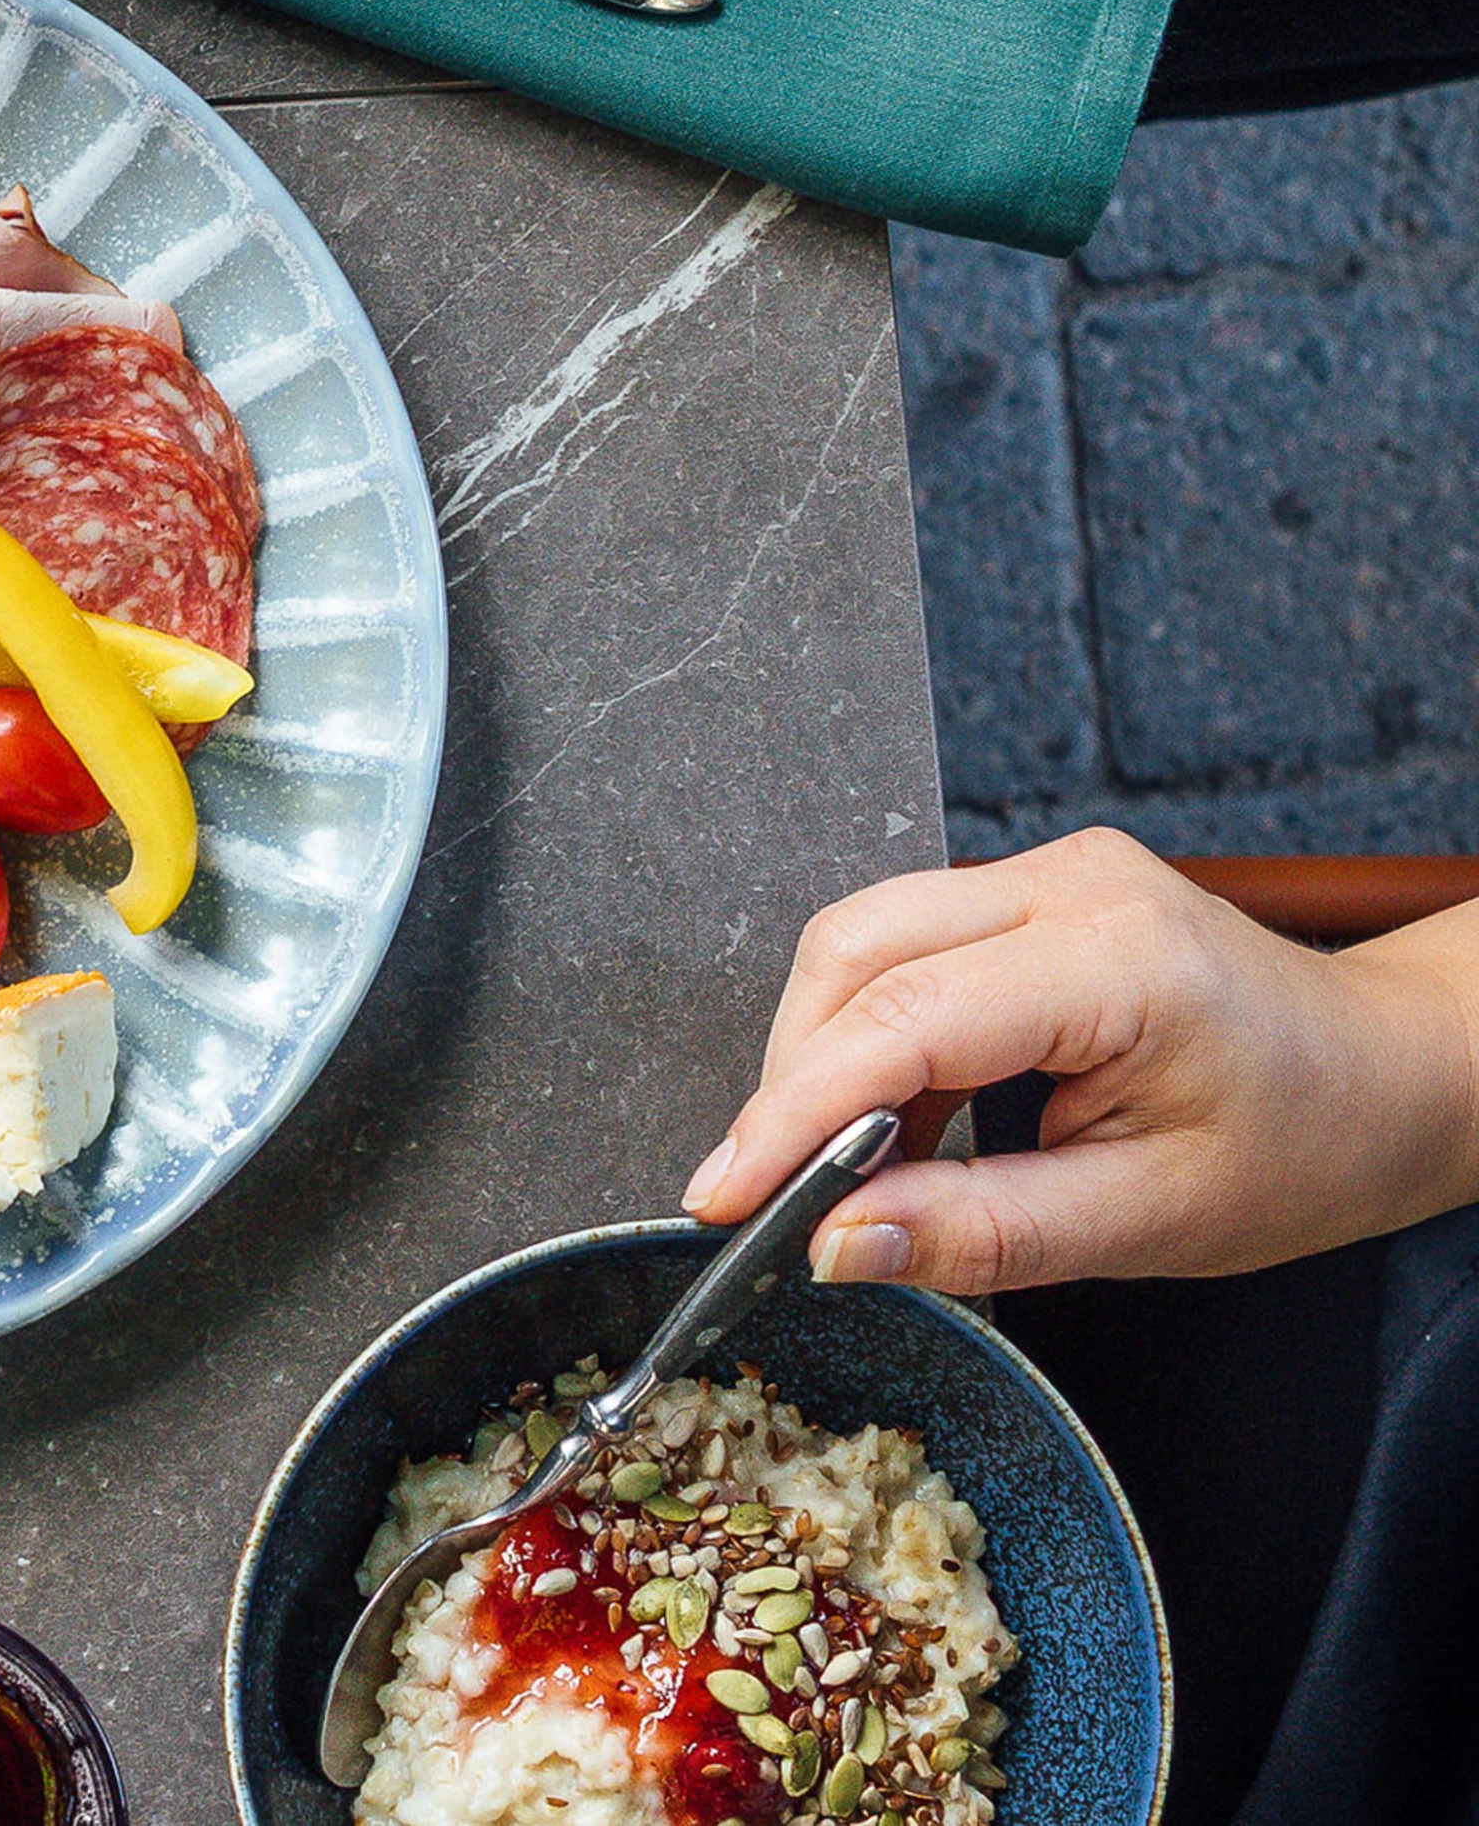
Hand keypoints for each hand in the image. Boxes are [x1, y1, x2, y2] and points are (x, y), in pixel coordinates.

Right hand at [685, 827, 1478, 1295]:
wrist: (1395, 1073)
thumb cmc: (1309, 1145)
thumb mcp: (1155, 1220)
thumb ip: (986, 1233)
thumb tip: (836, 1244)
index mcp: (1121, 962)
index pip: (903, 1018)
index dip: (794, 1112)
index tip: (721, 1195)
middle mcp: (1072, 885)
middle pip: (854, 952)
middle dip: (791, 1080)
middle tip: (770, 1196)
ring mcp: (1050, 873)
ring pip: (861, 938)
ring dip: (822, 1054)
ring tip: (837, 1166)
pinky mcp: (1032, 891)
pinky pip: (903, 944)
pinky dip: (869, 1034)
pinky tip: (890, 1122)